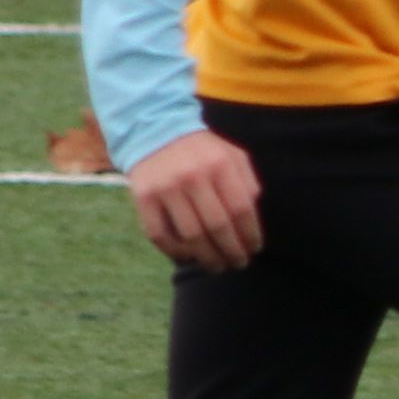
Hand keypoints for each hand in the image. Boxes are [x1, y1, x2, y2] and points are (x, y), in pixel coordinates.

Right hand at [129, 128, 264, 269]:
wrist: (156, 132)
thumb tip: (252, 221)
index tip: (254, 249)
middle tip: (238, 264)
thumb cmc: (203, 151)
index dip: (250, 234)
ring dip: (207, 258)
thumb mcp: (233, 156)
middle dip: (232, 251)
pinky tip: (189, 257)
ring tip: (217, 266)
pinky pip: (160, 235)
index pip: (241, 209)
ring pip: (190, 236)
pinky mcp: (144, 198)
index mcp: (220, 165)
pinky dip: (176, 252)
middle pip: (217, 226)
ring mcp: (166, 188)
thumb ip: (247, 183)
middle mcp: (193, 176)